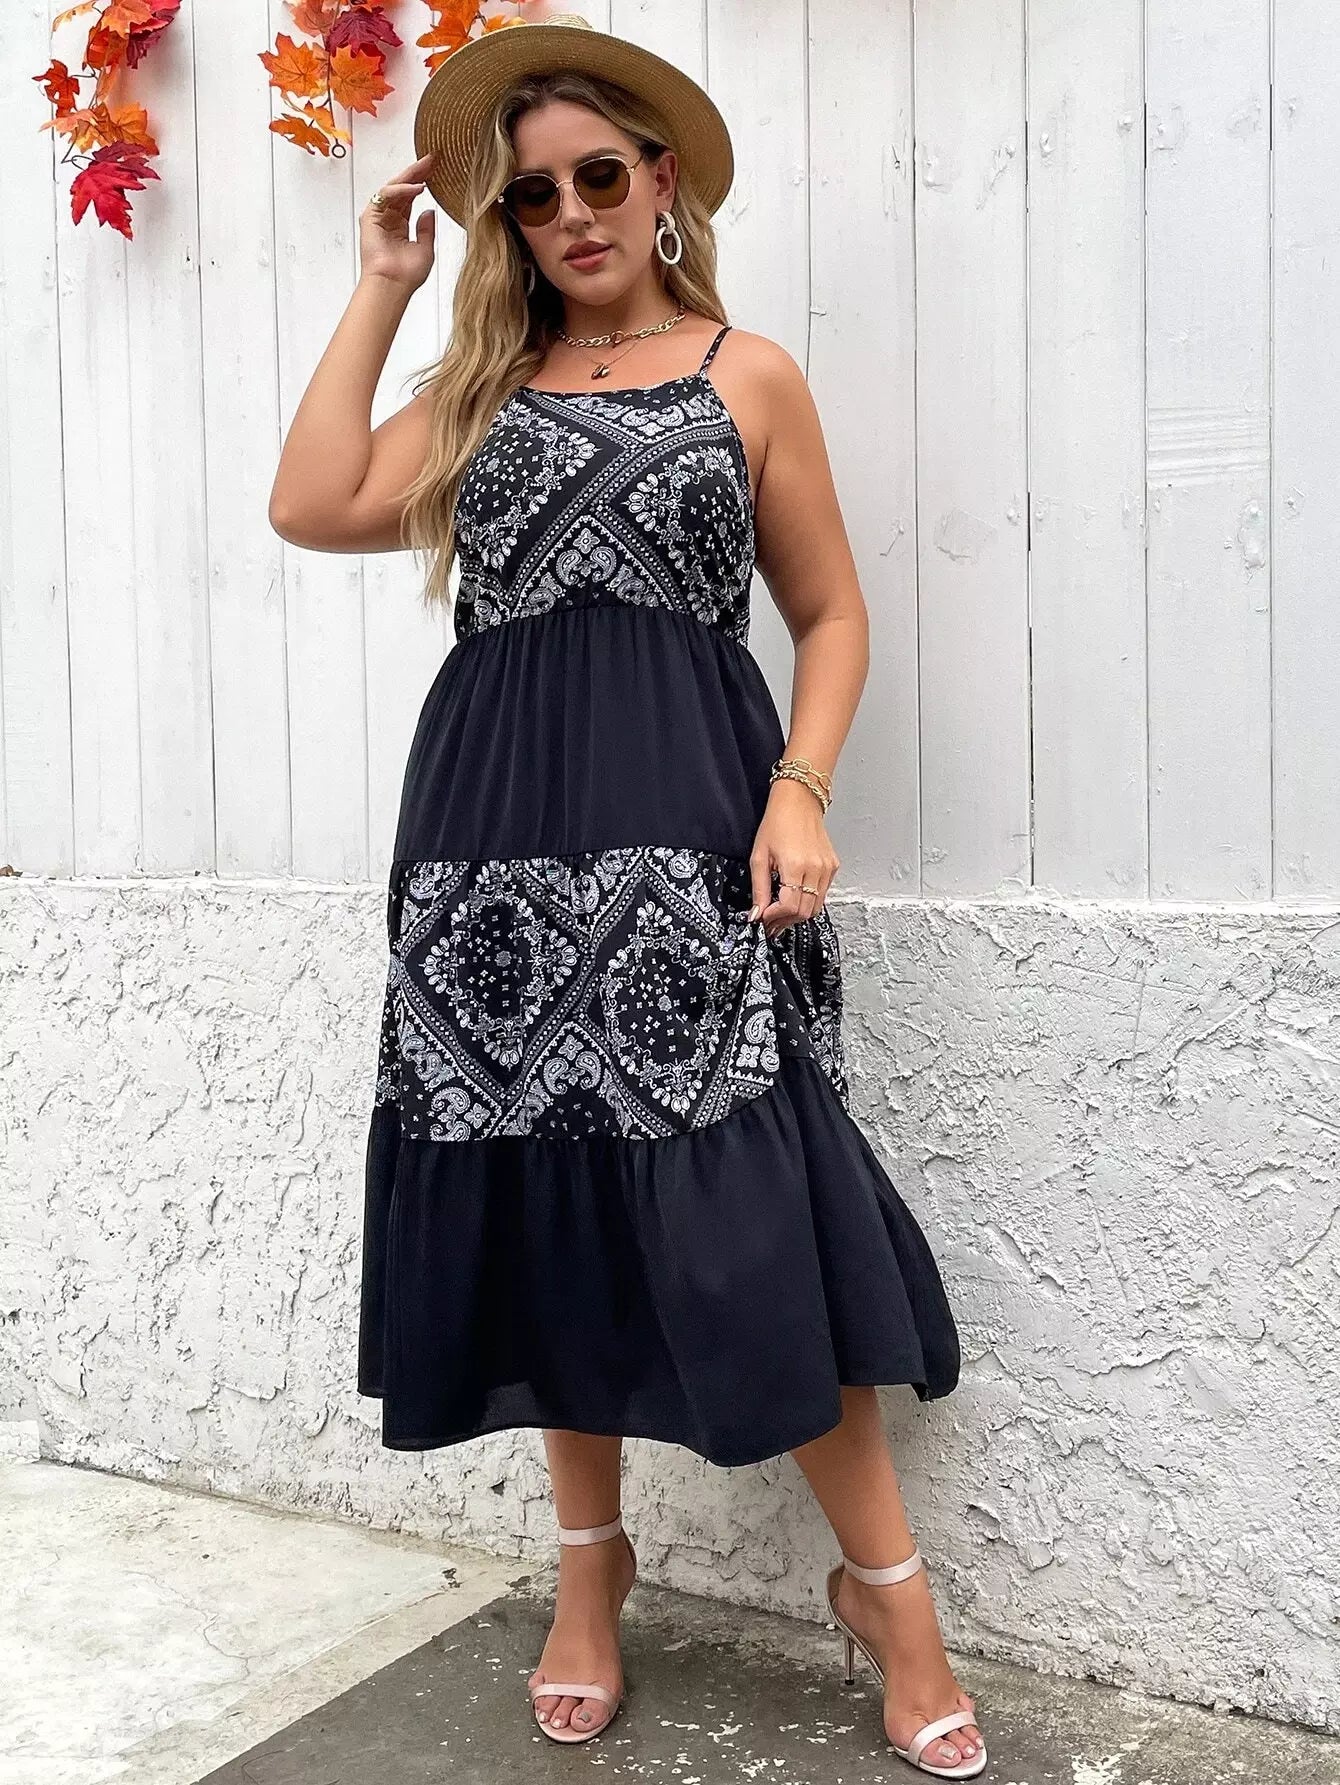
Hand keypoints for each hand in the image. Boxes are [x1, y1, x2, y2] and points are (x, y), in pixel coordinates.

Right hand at [358, 153, 436, 290]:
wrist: (393, 285)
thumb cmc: (406, 275)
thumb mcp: (426, 249)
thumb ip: (427, 229)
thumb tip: (429, 211)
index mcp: (400, 224)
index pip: (411, 195)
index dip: (423, 180)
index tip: (437, 167)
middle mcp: (388, 217)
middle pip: (403, 187)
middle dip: (417, 171)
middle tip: (433, 157)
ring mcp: (378, 216)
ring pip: (394, 187)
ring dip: (411, 175)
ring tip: (427, 165)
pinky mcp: (370, 216)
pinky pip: (386, 195)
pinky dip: (401, 190)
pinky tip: (418, 188)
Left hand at [747, 779, 839, 938]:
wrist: (799, 802)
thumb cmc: (778, 822)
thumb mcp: (759, 856)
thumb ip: (759, 888)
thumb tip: (756, 914)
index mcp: (796, 865)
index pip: (789, 906)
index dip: (775, 917)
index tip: (764, 919)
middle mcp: (815, 868)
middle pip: (804, 911)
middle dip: (785, 920)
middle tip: (771, 922)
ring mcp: (827, 868)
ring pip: (815, 907)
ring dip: (797, 914)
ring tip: (781, 914)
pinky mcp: (832, 867)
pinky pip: (822, 894)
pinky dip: (809, 901)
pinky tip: (795, 897)